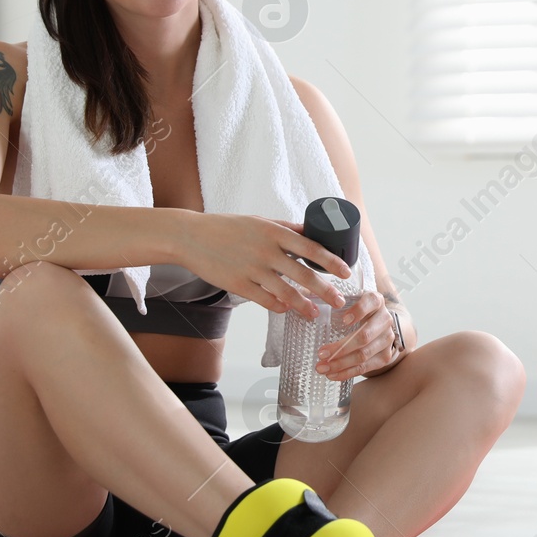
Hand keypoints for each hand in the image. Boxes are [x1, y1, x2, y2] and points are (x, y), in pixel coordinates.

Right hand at [171, 212, 353, 317]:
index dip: (331, 262)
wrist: (191, 237)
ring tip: (314, 314)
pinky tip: (286, 310)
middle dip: (325, 290)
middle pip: (303, 274)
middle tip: (339, 301)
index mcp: (274, 232)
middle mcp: (266, 251)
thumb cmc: (227, 228)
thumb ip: (285, 229)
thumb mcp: (259, 222)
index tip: (346, 273)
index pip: (311, 248)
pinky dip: (279, 307)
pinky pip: (265, 301)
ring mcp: (251, 269)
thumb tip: (311, 233)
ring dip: (303, 305)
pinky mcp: (237, 285)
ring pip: (285, 292)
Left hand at [315, 290, 399, 380]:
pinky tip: (332, 374)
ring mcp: (387, 338)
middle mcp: (385, 319)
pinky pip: (366, 367)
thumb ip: (332, 301)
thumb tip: (301, 303)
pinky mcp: (386, 356)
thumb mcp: (349, 302)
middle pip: (364, 336)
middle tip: (321, 354)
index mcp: (376, 301)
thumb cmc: (356, 313)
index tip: (343, 320)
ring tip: (322, 367)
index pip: (370, 302)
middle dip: (340, 347)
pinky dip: (347, 373)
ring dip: (341, 364)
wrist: (377, 327)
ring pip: (364, 354)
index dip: (358, 311)